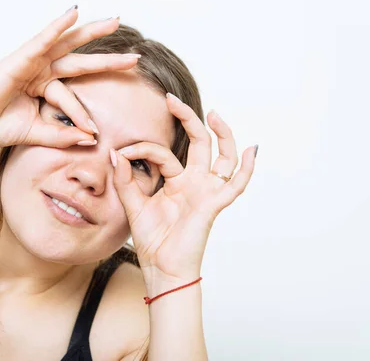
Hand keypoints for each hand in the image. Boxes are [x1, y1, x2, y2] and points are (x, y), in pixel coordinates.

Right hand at [0, 7, 139, 146]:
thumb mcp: (37, 132)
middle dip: (108, 59)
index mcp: (43, 88)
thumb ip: (63, 134)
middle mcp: (40, 71)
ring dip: (92, 32)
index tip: (94, 133)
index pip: (74, 95)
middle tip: (134, 57)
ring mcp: (32, 62)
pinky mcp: (20, 57)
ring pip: (68, 44)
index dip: (85, 115)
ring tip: (115, 22)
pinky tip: (74, 13)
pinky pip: (43, 39)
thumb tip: (90, 138)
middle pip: (80, 61)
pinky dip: (58, 26)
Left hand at [110, 93, 256, 282]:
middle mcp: (193, 182)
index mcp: (175, 182)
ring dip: (222, 134)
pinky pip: (236, 185)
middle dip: (187, 119)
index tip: (121, 152)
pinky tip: (253, 150)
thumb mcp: (133, 206)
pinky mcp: (213, 204)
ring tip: (213, 114)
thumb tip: (116, 153)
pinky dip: (247, 168)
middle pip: (198, 143)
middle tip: (171, 99)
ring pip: (222, 156)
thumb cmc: (152, 241)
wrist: (162, 270)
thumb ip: (126, 181)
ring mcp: (206, 191)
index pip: (162, 153)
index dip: (142, 148)